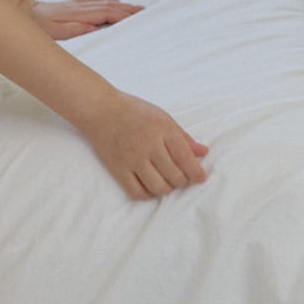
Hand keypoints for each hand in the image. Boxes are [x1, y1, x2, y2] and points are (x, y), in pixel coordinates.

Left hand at [17, 0, 143, 39]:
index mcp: (79, 15)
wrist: (24, 13)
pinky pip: (95, 1)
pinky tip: (115, 3)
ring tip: (137, 8)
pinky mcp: (73, 5)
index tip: (138, 18)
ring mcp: (77, 5)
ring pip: (104, 3)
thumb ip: (74, 30)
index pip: (106, 14)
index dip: (123, 16)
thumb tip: (93, 28)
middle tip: (146, 12)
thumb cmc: (38, 28)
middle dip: (129, 9)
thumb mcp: (54, 33)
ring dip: (122, 5)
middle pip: (110, 7)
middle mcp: (81, 8)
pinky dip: (107, 1)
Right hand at [80, 90, 210, 201]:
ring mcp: (132, 159)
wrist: (100, 110)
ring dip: (167, 188)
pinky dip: (148, 194)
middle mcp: (148, 145)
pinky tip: (151, 187)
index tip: (200, 178)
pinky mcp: (118, 169)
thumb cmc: (134, 111)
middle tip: (182, 178)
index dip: (196, 173)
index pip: (186, 159)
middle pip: (175, 176)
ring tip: (166, 181)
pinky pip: (137, 192)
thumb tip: (203, 153)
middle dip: (183, 181)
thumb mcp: (162, 117)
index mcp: (163, 129)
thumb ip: (183, 137)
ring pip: (159, 187)